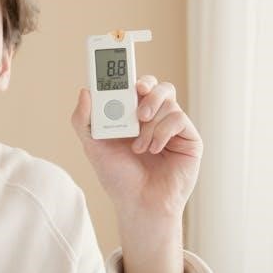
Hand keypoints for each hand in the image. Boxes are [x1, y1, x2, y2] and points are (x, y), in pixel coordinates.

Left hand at [71, 75, 202, 235]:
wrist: (139, 204)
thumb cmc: (117, 178)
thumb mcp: (93, 147)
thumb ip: (83, 120)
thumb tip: (84, 91)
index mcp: (131, 115)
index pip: (132, 86)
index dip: (128, 74)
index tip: (119, 68)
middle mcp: (153, 117)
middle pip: (156, 85)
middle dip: (146, 88)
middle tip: (136, 99)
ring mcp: (172, 126)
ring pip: (167, 100)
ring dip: (150, 121)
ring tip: (139, 145)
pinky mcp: (188, 137)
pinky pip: (178, 117)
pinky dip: (163, 131)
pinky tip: (154, 149)